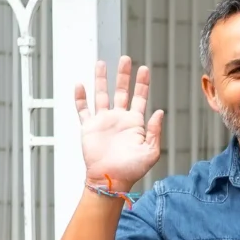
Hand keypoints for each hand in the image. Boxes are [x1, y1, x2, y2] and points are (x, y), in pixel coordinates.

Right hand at [75, 56, 164, 191]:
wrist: (110, 180)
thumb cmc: (131, 170)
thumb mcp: (151, 152)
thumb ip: (155, 131)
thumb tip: (159, 112)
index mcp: (134, 123)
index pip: (139, 98)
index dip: (142, 84)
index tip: (144, 69)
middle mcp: (119, 119)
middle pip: (121, 91)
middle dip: (124, 75)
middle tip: (126, 59)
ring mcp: (103, 121)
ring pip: (101, 95)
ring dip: (101, 80)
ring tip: (101, 63)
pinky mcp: (88, 127)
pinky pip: (83, 109)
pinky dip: (80, 97)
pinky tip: (80, 85)